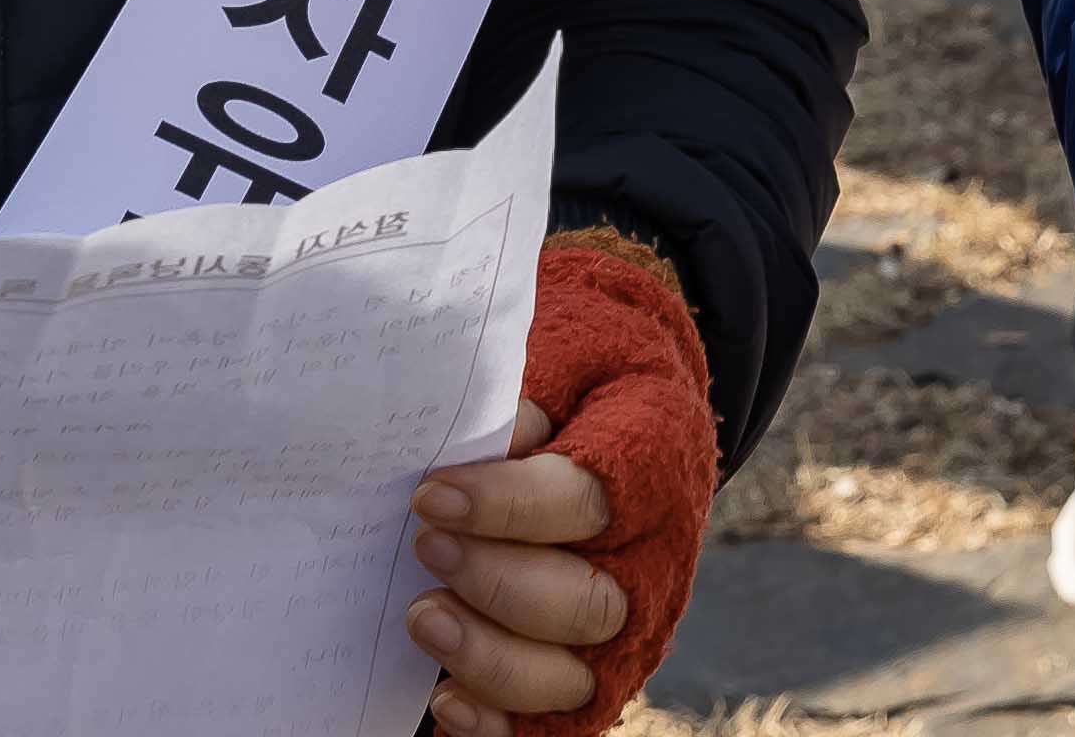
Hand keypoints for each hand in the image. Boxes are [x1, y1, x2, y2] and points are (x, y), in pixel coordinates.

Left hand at [406, 232, 715, 733]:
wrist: (609, 434)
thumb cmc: (567, 400)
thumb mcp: (561, 371)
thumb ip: (524, 401)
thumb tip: (484, 438)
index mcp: (652, 472)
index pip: (585, 501)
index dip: (508, 504)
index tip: (431, 494)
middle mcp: (650, 565)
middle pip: (585, 604)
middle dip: (496, 583)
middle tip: (426, 547)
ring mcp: (620, 633)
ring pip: (569, 674)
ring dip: (489, 657)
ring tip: (422, 618)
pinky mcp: (587, 682)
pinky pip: (548, 725)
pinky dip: (495, 723)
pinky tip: (444, 701)